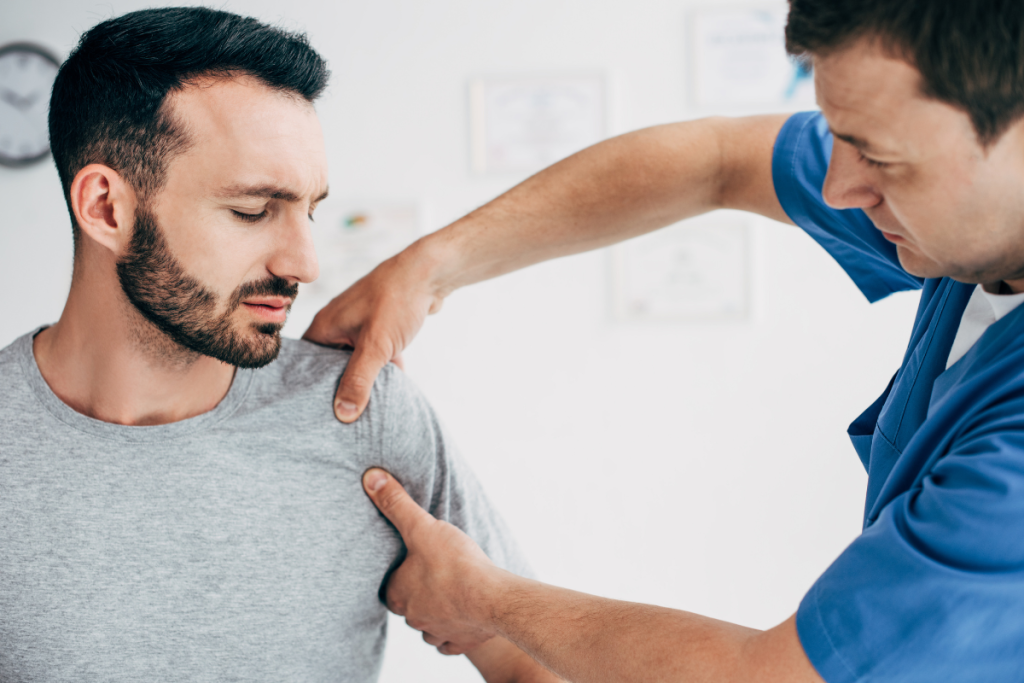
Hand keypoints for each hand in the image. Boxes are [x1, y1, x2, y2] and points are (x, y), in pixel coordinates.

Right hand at [303, 248, 445, 422]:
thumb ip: (358, 380)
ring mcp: (359, 324)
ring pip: (357, 360)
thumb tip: (343, 414)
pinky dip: (384, 367)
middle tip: (349, 417)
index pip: (307, 365)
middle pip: (332, 366)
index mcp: (325, 326)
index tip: (318, 414)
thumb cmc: (397, 300)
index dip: (312, 389)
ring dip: (368, 378)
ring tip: (372, 406)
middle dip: (343, 387)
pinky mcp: (380, 325)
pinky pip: (376, 353)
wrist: (430, 273)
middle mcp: (338, 324)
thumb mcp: (376, 346)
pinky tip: (395, 385)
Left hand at [362, 468, 500, 654]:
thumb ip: (396, 504)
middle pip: (410, 605)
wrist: (492, 599)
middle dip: (418, 591)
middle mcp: (413, 617)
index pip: (390, 586)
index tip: (411, 561)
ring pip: (429, 623)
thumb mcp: (422, 527)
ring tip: (449, 592)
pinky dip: (455, 629)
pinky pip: (451, 640)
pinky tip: (463, 615)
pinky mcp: (462, 641)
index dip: (399, 573)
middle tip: (433, 572)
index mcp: (398, 594)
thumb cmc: (455, 564)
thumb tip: (371, 479)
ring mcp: (437, 632)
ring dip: (436, 611)